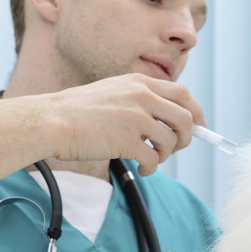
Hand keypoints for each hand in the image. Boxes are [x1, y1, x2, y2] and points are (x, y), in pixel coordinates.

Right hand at [43, 73, 205, 174]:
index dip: (196, 112)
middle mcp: (141, 96)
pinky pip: (153, 159)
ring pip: (171, 141)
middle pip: (186, 118)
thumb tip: (172, 120)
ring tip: (151, 159)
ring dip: (165, 155)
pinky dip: (152, 168)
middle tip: (175, 148)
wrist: (51, 121)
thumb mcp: (114, 91)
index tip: (199, 127)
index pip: (183, 93)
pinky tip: (142, 169)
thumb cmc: (79, 111)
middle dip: (187, 137)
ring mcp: (135, 118)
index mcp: (139, 82)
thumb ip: (141, 99)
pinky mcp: (126, 140)